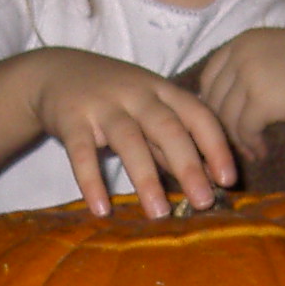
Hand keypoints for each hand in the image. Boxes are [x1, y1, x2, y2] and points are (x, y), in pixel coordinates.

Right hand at [24, 49, 238, 217]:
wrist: (54, 72)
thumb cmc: (113, 97)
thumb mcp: (147, 109)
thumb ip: (173, 141)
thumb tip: (209, 179)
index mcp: (162, 91)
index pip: (197, 115)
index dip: (216, 146)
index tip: (230, 179)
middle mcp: (137, 94)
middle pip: (167, 128)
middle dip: (188, 166)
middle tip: (204, 202)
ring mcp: (103, 105)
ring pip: (129, 141)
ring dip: (145, 178)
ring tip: (159, 213)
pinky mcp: (71, 118)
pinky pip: (82, 152)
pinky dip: (91, 181)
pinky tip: (101, 209)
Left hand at [195, 28, 284, 162]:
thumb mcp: (275, 55)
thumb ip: (246, 67)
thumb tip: (210, 101)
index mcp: (243, 40)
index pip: (209, 76)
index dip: (213, 103)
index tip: (226, 123)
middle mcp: (243, 52)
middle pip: (214, 98)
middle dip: (223, 125)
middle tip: (237, 144)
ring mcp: (251, 74)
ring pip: (227, 117)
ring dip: (238, 140)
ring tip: (252, 151)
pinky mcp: (262, 98)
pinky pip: (244, 129)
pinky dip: (251, 145)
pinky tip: (262, 151)